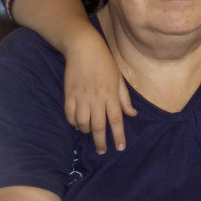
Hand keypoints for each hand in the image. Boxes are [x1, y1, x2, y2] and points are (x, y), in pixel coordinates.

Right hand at [61, 30, 136, 153]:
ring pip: (83, 123)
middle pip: (98, 126)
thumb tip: (132, 114)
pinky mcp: (69, 94)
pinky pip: (70, 115)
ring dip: (86, 131)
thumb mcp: (119, 79)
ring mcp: (81, 97)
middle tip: (102, 151)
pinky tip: (77, 124)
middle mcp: (96, 98)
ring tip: (90, 133)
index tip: (120, 147)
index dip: (118, 135)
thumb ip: (125, 98)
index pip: (116, 119)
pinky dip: (73, 122)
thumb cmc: (105, 62)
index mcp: (111, 94)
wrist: (83, 48)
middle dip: (100, 141)